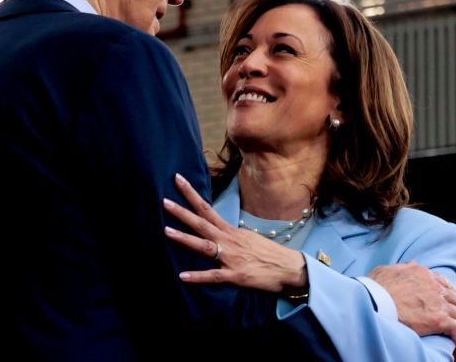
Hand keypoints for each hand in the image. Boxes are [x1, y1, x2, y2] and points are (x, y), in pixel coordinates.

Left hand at [162, 173, 307, 293]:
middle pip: (201, 223)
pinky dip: (198, 276)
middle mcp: (229, 240)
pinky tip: (182, 276)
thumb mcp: (247, 238)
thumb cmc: (269, 254)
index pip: (207, 208)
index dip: (191, 194)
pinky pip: (213, 276)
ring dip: (185, 239)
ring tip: (166, 231)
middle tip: (164, 200)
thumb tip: (215, 231)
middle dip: (181, 212)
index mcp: (230, 231)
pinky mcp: (236, 275)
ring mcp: (231, 258)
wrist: (291, 268)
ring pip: (204, 246)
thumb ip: (229, 235)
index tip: (177, 179)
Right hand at [368, 262, 455, 340]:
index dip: (446, 293)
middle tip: (450, 315)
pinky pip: (454, 327)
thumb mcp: (387, 271)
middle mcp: (434, 287)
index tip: (444, 300)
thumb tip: (412, 264)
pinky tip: (451, 337)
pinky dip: (454, 333)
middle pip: (454, 297)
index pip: (443, 283)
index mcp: (423, 274)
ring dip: (455, 320)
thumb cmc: (376, 289)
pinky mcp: (439, 320)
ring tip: (451, 328)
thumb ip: (402, 267)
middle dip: (453, 306)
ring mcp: (438, 303)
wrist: (376, 305)